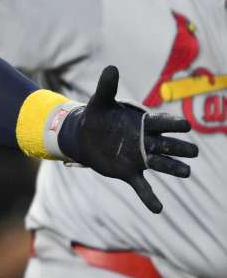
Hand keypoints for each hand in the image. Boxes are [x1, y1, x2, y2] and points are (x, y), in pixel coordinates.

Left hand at [60, 66, 196, 213]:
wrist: (85, 135)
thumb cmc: (98, 116)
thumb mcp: (100, 101)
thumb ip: (107, 86)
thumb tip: (111, 67)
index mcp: (142, 123)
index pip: (161, 123)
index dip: (172, 124)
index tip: (185, 125)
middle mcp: (146, 142)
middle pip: (167, 144)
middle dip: (179, 147)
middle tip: (192, 150)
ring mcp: (139, 158)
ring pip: (161, 164)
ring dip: (173, 168)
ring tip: (186, 172)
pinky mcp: (129, 172)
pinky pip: (143, 187)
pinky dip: (150, 198)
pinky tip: (158, 209)